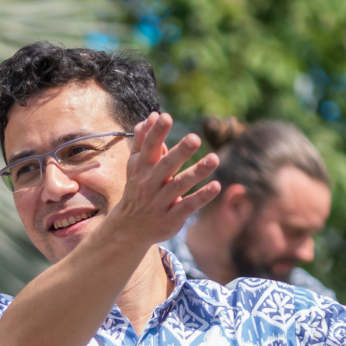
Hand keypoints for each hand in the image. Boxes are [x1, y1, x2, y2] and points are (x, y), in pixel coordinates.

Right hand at [112, 113, 220, 245]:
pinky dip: (201, 197)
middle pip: (165, 166)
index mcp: (142, 169)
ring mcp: (160, 203)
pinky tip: (216, 186)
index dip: (156, 133)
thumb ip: (143, 141)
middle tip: (195, 138)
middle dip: (179, 152)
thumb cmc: (137, 190)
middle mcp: (149, 185)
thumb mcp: (136, 166)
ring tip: (215, 159)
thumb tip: (152, 116)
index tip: (165, 116)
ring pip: (179, 186)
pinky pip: (187, 206)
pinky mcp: (171, 219)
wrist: (128, 229)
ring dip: (197, 173)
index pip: (149, 148)